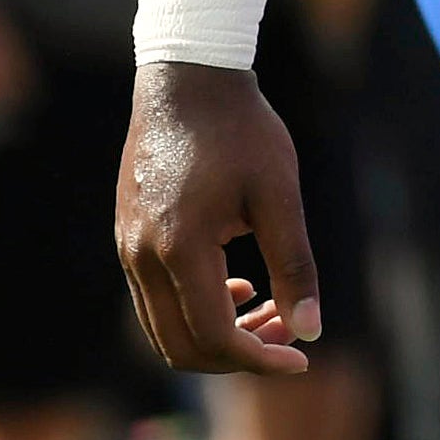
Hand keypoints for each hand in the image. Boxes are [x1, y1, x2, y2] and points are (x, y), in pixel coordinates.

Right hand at [114, 62, 319, 373]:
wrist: (187, 80)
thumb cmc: (240, 130)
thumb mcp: (279, 192)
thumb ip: (294, 262)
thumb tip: (311, 328)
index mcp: (180, 248)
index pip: (214, 336)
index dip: (259, 359)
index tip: (301, 358)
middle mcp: (142, 258)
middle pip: (182, 346)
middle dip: (240, 355)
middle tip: (290, 335)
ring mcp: (128, 250)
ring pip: (165, 329)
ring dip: (218, 336)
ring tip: (271, 311)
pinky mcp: (128, 239)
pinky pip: (155, 301)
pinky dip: (197, 311)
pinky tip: (240, 288)